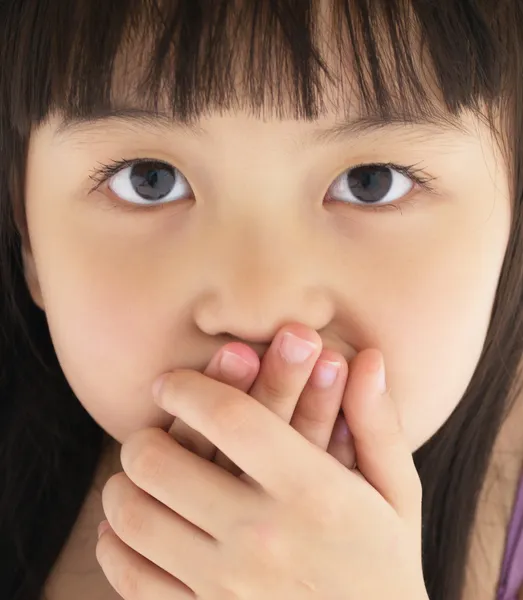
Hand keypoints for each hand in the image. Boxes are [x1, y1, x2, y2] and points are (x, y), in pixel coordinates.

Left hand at [97, 349, 427, 599]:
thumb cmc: (385, 568)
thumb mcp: (396, 495)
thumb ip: (377, 424)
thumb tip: (368, 356)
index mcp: (312, 492)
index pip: (230, 418)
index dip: (189, 388)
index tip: (171, 381)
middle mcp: (263, 537)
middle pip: (161, 463)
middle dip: (144, 437)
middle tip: (150, 436)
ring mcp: (227, 588)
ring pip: (134, 517)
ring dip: (122, 486)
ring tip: (136, 478)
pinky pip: (132, 578)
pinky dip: (116, 545)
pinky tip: (128, 530)